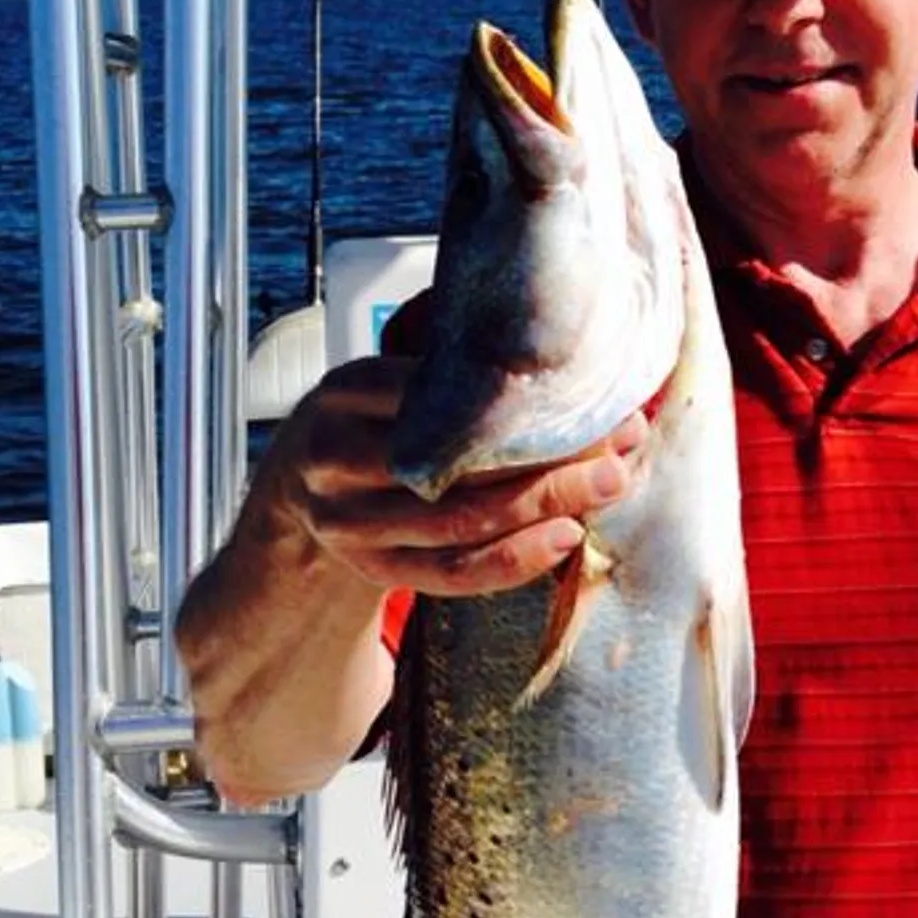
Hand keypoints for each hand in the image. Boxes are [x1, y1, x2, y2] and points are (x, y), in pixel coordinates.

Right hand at [266, 356, 648, 599]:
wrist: (299, 492)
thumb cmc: (368, 424)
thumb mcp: (387, 380)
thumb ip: (447, 365)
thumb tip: (562, 344)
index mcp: (347, 392)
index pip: (439, 397)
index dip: (519, 400)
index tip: (591, 392)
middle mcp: (336, 456)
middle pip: (454, 463)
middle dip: (548, 456)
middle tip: (619, 445)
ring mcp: (349, 521)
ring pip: (458, 520)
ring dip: (544, 506)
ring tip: (607, 486)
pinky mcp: (372, 568)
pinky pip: (450, 572)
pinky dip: (511, 561)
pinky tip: (563, 539)